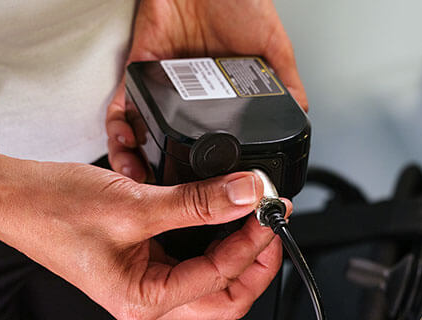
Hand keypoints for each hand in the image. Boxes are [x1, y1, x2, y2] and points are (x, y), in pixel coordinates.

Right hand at [0, 153, 290, 319]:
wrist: (15, 196)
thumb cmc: (54, 210)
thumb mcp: (135, 204)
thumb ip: (197, 202)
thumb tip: (246, 194)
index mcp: (143, 299)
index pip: (219, 278)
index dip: (252, 244)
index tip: (270, 210)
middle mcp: (148, 298)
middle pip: (224, 297)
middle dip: (256, 263)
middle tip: (272, 225)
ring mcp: (147, 281)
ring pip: (213, 283)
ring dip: (239, 255)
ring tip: (257, 221)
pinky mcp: (146, 260)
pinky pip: (194, 262)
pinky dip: (215, 244)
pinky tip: (226, 221)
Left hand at [106, 0, 307, 181]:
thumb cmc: (239, 0)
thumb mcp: (273, 47)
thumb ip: (286, 82)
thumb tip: (301, 114)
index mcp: (219, 94)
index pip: (210, 138)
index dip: (205, 168)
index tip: (208, 191)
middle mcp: (188, 95)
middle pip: (171, 143)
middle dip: (164, 174)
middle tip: (164, 198)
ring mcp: (162, 85)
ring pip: (143, 133)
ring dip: (136, 161)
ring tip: (140, 180)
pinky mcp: (140, 68)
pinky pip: (123, 105)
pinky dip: (120, 130)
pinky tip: (127, 145)